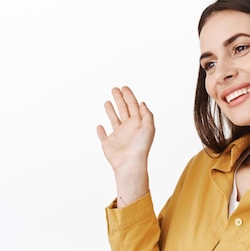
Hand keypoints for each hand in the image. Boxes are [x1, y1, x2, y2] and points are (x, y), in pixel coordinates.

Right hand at [97, 86, 154, 204]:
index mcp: (137, 124)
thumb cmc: (140, 147)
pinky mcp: (108, 144)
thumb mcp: (149, 127)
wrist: (130, 163)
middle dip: (119, 99)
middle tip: (115, 89)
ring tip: (107, 101)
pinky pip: (103, 136)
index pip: (133, 106)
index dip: (129, 96)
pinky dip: (101, 131)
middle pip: (123, 110)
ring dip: (110, 111)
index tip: (124, 87)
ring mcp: (118, 136)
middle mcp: (128, 128)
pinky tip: (99, 126)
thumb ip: (147, 114)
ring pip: (113, 120)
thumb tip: (142, 103)